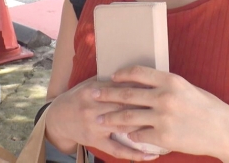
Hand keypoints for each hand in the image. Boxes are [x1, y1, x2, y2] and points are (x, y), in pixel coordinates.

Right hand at [45, 76, 160, 160]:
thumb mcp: (91, 83)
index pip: (122, 88)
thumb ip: (111, 80)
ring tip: (167, 130)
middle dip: (148, 108)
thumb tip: (138, 72)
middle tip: (171, 110)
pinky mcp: (95, 141)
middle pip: (125, 107)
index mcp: (93, 90)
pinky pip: (117, 150)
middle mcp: (93, 108)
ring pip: (124, 127)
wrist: (58, 117)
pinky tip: (151, 155)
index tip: (161, 90)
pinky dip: (135, 153)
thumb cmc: (80, 97)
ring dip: (146, 129)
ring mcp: (95, 126)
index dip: (142, 89)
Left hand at [94, 66, 228, 158]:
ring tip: (99, 119)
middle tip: (93, 95)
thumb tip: (145, 83)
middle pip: (127, 95)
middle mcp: (164, 97)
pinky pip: (139, 135)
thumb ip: (166, 85)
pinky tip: (126, 135)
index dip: (122, 74)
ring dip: (111, 118)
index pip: (138, 72)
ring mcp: (163, 118)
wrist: (224, 130)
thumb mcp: (187, 88)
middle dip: (106, 94)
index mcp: (171, 81)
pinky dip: (131, 135)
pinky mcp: (163, 137)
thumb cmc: (208, 107)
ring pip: (128, 117)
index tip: (112, 76)